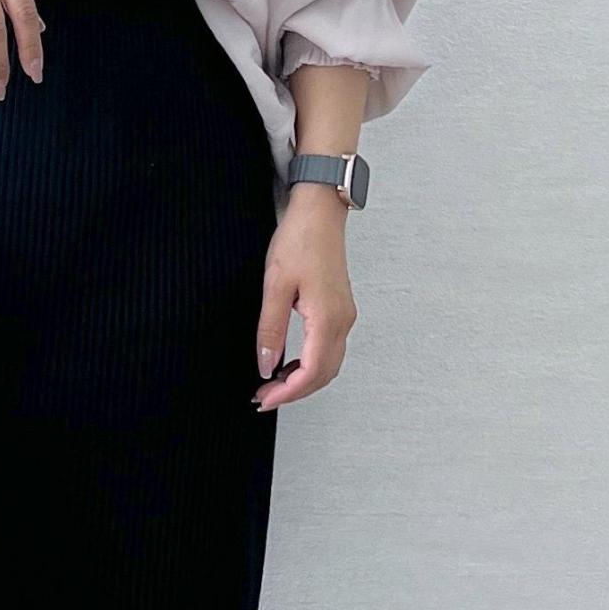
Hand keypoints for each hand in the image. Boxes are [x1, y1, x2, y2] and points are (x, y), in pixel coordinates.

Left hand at [252, 186, 357, 409]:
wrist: (320, 212)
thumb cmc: (300, 240)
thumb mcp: (275, 285)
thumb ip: (270, 329)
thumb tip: (266, 365)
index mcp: (327, 318)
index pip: (311, 372)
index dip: (287, 392)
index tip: (264, 398)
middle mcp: (342, 321)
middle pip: (323, 375)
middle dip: (294, 392)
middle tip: (264, 397)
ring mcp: (344, 316)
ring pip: (329, 365)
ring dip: (303, 380)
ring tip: (273, 384)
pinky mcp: (340, 310)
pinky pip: (329, 349)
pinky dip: (311, 365)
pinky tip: (289, 363)